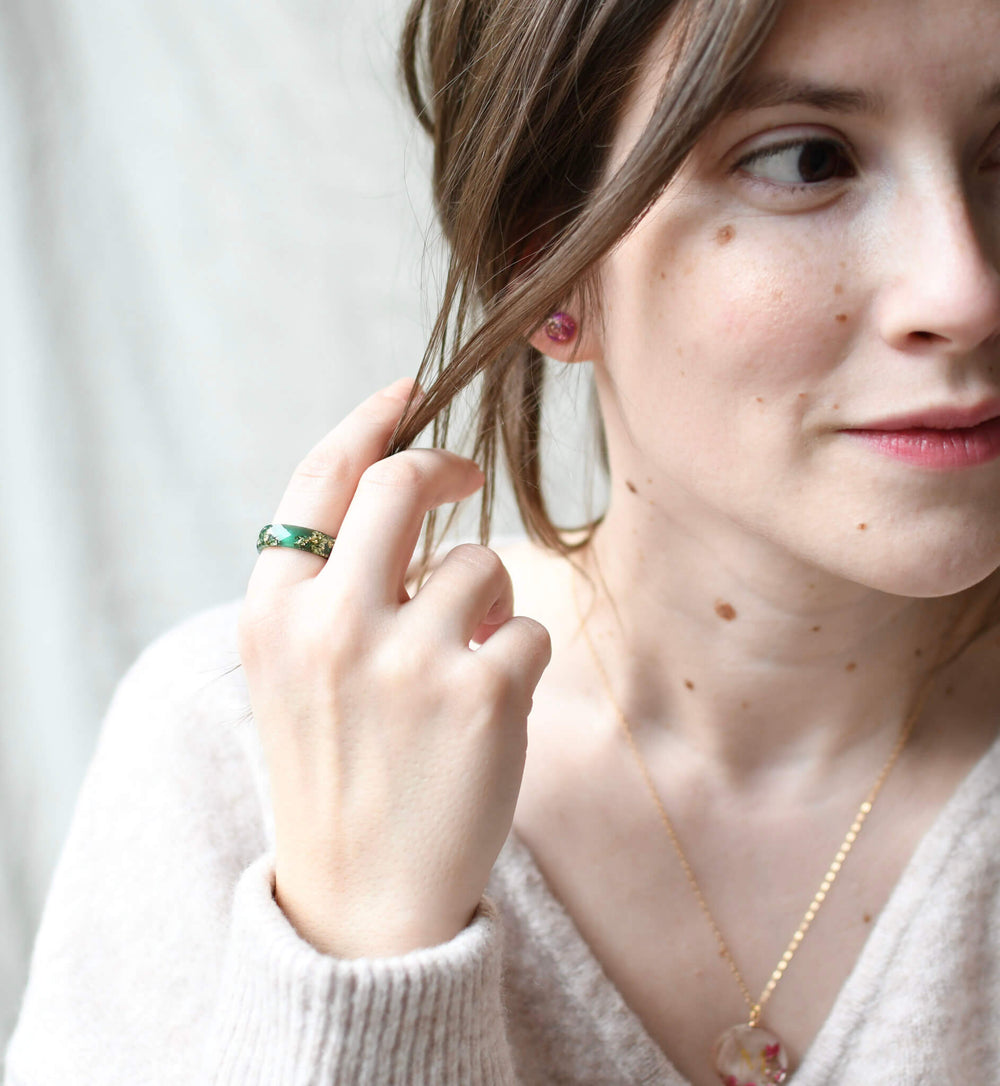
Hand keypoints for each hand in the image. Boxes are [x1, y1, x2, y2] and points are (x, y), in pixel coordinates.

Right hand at [238, 379, 551, 957]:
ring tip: (458, 667)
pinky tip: (488, 713)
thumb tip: (411, 493)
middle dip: (444, 468)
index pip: (321, 479)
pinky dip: (517, 659)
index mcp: (272, 611)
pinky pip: (525, 628)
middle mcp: (331, 621)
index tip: (408, 389)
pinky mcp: (480, 694)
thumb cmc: (335, 771)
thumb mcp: (293, 671)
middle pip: (401, 483)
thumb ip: (331, 584)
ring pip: (482, 562)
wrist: (361, 898)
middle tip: (467, 478)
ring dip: (485, 603)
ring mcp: (406, 656)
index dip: (368, 420)